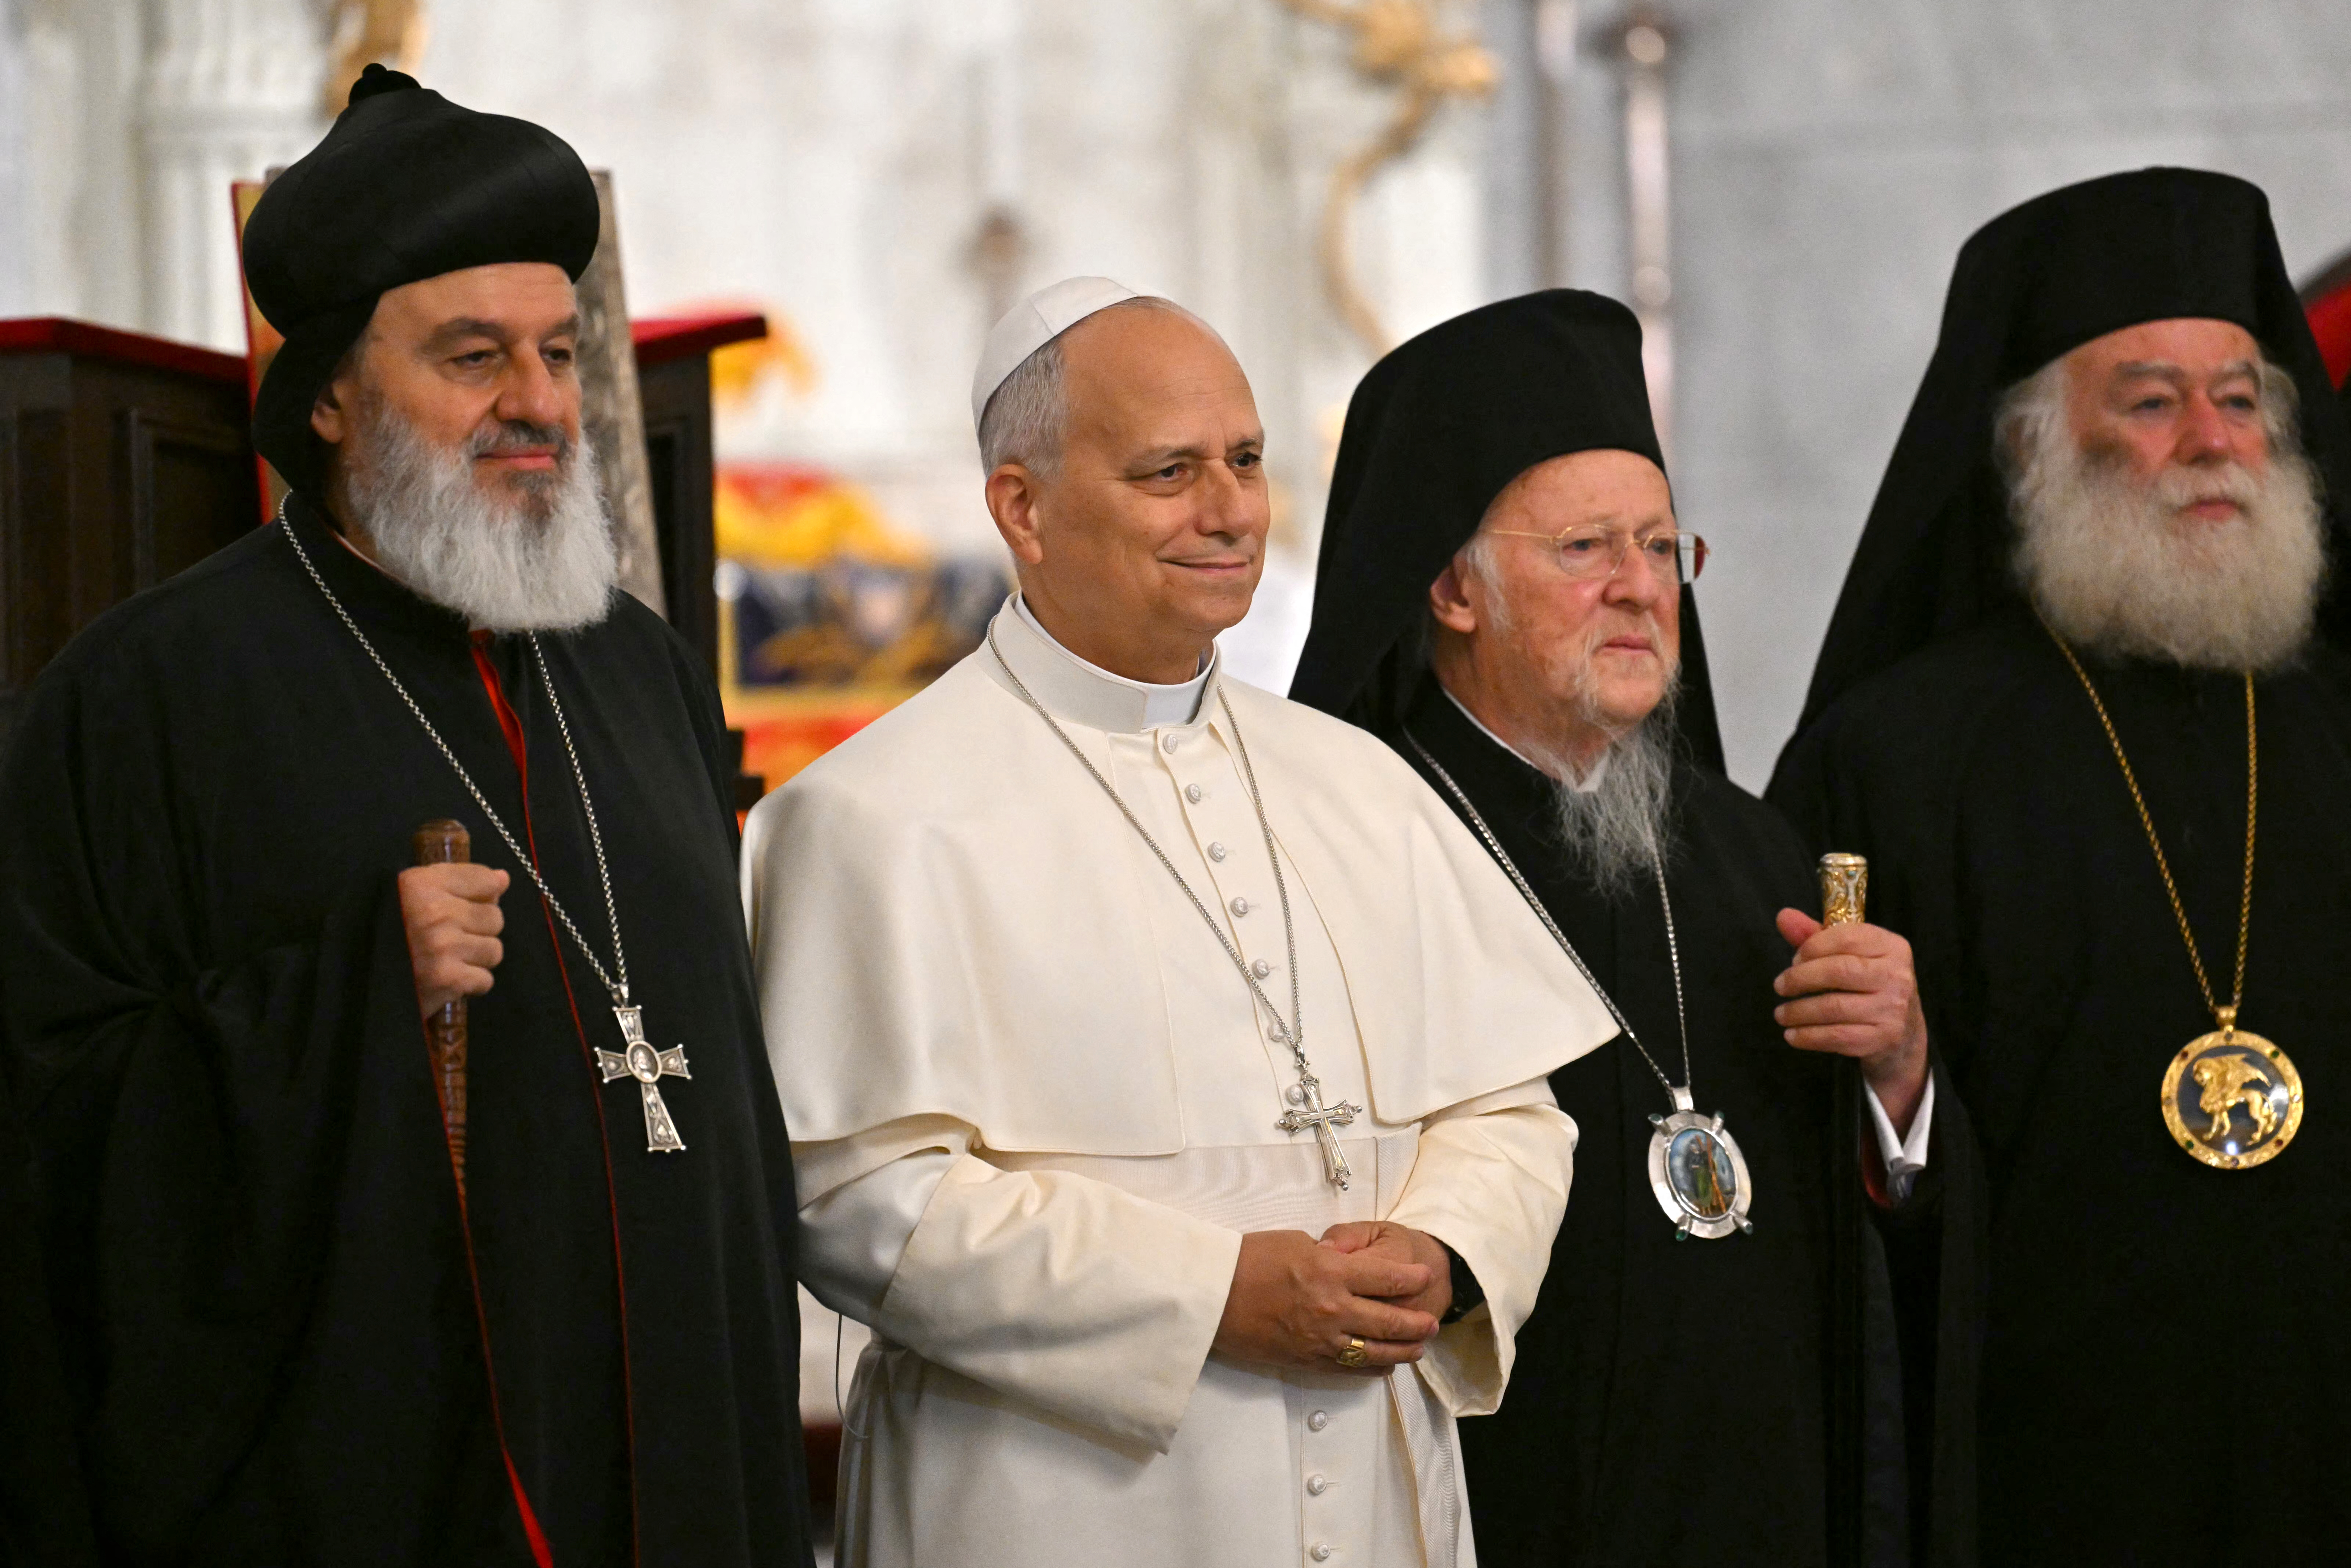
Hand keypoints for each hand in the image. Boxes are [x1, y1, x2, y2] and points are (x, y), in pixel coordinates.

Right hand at [400, 863, 509, 1018]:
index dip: (482, 896)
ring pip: (494, 950)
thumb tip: (502, 879)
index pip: (485, 881)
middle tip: (450, 939)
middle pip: (494, 917)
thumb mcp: (415, 895)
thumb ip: (461, 881)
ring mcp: (442, 946)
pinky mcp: (447, 979)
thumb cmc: (391, 933)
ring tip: (449, 960)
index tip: (464, 906)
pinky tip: (449, 979)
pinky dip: (471, 984)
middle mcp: (434, 912)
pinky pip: (485, 979)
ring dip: (476, 959)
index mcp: (422, 884)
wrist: (361, 980)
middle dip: (478, 930)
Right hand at [1213, 1229, 1439, 1376]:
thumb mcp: (1294, 1242)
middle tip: (1432, 1322)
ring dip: (1404, 1350)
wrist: (1211, 1297)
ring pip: (1376, 1352)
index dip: (1412, 1280)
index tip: (1425, 1277)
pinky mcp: (1307, 1361)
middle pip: (1391, 1321)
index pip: (1387, 1279)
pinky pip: (1350, 1369)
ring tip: (1419, 1347)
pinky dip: (1373, 1368)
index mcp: (1331, 1273)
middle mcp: (1333, 1310)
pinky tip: (1385, 1365)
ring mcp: (1322, 1341)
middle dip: (1418, 1323)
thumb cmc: (1247, 1260)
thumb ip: (1327, 1256)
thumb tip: (1343, 1262)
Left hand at [1773, 909, 1929, 1133]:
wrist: (1905, 1030)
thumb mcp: (1850, 954)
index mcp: (1892, 946)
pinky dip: (1808, 1036)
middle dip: (1800, 978)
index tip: (1794, 959)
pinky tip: (1792, 1035)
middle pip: (1838, 971)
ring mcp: (1892, 1009)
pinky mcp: (1884, 1038)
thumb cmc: (1870, 983)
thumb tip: (1783, 916)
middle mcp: (1897, 976)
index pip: (1847, 937)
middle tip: (1779, 986)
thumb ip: (1816, 935)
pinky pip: (1837, 1036)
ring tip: (1781, 1014)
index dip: (1812, 947)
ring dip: (1798, 1011)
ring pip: (1833, 1007)